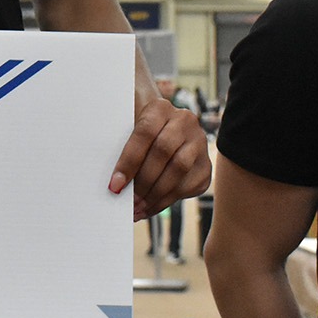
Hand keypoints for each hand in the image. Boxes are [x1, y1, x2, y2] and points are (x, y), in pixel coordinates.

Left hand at [111, 97, 211, 219]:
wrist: (164, 127)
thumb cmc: (139, 132)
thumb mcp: (129, 127)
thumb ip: (119, 144)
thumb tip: (113, 179)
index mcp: (160, 108)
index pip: (144, 133)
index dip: (129, 162)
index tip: (115, 185)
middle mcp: (184, 121)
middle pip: (163, 152)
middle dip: (143, 182)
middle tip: (128, 202)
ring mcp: (198, 142)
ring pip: (178, 170)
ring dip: (155, 194)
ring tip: (138, 208)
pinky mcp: (205, 165)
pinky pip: (188, 186)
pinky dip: (166, 200)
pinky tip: (150, 207)